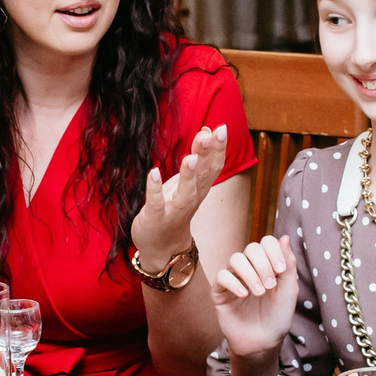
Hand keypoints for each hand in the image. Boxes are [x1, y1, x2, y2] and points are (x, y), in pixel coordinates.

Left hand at [131, 125, 227, 267]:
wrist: (162, 247)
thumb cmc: (175, 208)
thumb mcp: (188, 181)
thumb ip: (198, 157)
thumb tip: (207, 131)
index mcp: (200, 188)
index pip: (214, 166)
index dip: (219, 149)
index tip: (222, 129)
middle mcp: (191, 198)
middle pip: (203, 176)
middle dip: (206, 155)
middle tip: (209, 135)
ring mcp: (174, 209)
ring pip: (185, 192)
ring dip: (188, 175)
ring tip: (190, 158)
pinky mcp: (155, 218)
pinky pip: (156, 203)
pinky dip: (155, 189)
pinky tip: (153, 172)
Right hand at [211, 235, 300, 360]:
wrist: (263, 342)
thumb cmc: (278, 317)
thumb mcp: (289, 291)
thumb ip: (289, 265)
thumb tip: (286, 237)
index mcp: (268, 265)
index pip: (267, 242)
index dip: (274, 251)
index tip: (281, 271)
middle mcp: (250, 268)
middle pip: (252, 248)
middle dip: (263, 265)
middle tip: (270, 286)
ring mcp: (234, 278)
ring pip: (236, 259)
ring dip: (250, 274)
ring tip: (259, 292)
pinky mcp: (220, 291)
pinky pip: (221, 276)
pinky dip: (233, 283)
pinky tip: (244, 295)